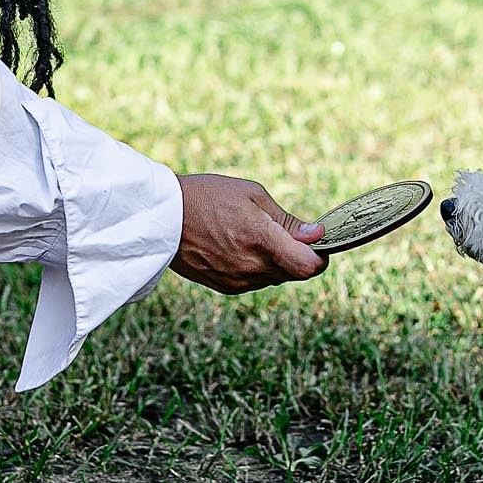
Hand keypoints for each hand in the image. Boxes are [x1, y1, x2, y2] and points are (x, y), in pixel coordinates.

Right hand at [170, 174, 326, 293]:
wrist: (163, 217)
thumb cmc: (208, 196)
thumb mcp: (253, 195)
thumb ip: (287, 221)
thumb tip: (317, 235)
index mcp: (263, 241)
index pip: (309, 267)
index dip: (320, 258)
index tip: (316, 244)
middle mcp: (252, 267)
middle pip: (294, 273)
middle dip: (296, 256)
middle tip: (281, 233)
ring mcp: (237, 281)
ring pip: (274, 278)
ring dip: (275, 262)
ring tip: (252, 236)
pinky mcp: (225, 287)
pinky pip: (253, 282)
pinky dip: (255, 268)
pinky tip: (238, 246)